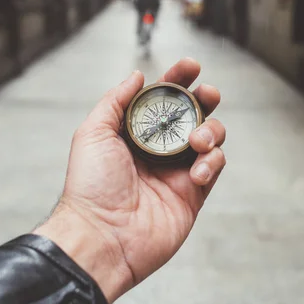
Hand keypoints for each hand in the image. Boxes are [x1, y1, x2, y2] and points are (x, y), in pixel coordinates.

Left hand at [35, 58, 225, 303]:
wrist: (102, 237)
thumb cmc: (90, 187)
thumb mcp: (93, 133)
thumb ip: (116, 101)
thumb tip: (137, 76)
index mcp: (134, 134)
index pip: (161, 100)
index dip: (177, 80)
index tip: (190, 67)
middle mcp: (157, 150)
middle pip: (191, 115)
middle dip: (204, 99)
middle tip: (207, 94)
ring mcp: (176, 171)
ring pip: (209, 138)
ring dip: (210, 130)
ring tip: (197, 140)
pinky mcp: (192, 194)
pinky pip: (213, 167)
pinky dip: (212, 162)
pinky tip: (197, 170)